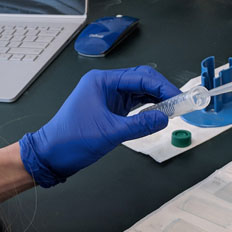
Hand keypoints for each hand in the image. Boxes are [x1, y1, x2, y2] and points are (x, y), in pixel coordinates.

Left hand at [19, 66, 179, 186]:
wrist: (50, 155)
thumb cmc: (69, 140)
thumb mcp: (109, 133)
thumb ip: (140, 125)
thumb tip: (163, 118)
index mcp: (101, 81)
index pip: (140, 77)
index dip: (162, 87)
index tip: (178, 97)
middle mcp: (104, 85)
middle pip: (141, 80)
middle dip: (162, 90)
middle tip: (181, 102)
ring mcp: (107, 97)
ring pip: (139, 92)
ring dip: (156, 99)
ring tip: (174, 109)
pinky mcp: (109, 109)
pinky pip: (133, 104)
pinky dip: (147, 108)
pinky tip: (159, 114)